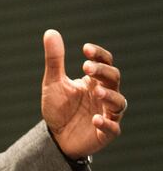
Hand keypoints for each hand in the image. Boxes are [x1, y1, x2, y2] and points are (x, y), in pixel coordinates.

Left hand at [41, 29, 125, 158]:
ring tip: (96, 91)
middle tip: (86, 67)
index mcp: (94, 81)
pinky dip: (106, 123)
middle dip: (102, 71)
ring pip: (119, 103)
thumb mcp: (53, 83)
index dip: (99, 55)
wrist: (56, 137)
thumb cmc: (59, 108)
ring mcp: (107, 114)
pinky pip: (113, 128)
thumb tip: (50, 32)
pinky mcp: (105, 133)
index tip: (85, 49)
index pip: (105, 63)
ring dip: (110, 95)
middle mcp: (104, 95)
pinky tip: (95, 119)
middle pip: (114, 79)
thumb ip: (54, 60)